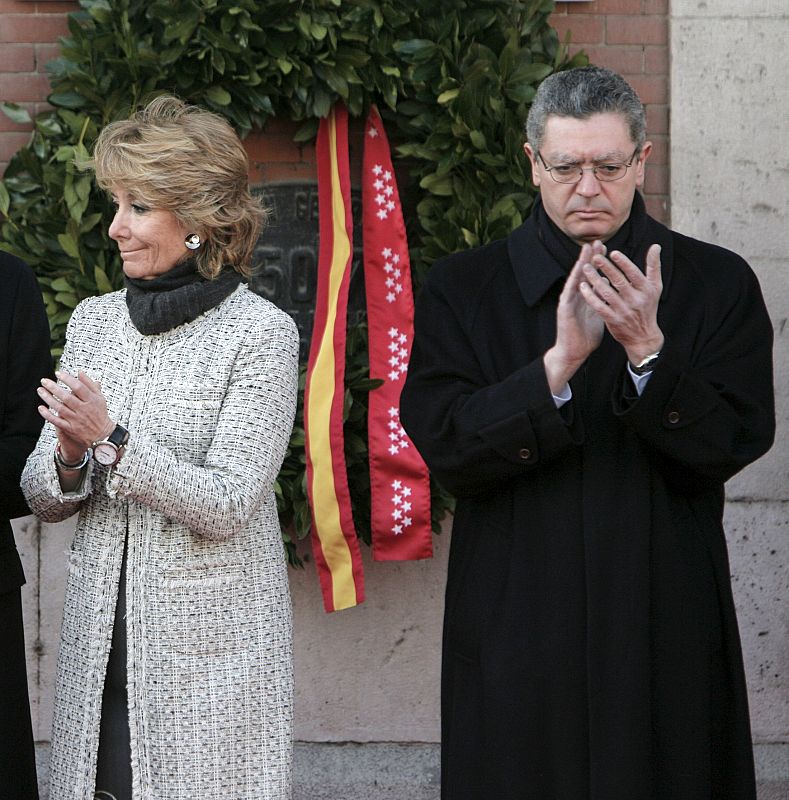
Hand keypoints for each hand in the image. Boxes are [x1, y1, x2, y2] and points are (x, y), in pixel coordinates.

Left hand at [38, 371, 113, 461]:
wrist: (102, 434)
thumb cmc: (99, 413)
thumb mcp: (100, 397)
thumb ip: (90, 384)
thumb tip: (80, 372)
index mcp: (92, 400)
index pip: (79, 387)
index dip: (67, 379)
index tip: (58, 374)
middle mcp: (84, 410)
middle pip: (67, 397)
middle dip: (54, 388)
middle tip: (44, 381)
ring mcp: (76, 419)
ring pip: (60, 408)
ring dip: (48, 399)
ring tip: (40, 390)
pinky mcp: (70, 428)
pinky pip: (57, 421)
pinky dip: (48, 415)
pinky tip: (41, 408)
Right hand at [543, 242, 605, 393]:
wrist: (574, 353)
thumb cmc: (585, 337)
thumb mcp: (598, 314)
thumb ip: (602, 300)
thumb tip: (609, 286)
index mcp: (585, 298)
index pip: (592, 276)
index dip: (598, 263)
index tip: (607, 249)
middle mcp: (576, 297)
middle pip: (583, 273)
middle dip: (590, 257)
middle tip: (597, 242)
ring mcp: (568, 302)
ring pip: (576, 278)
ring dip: (580, 264)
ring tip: (586, 250)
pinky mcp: (564, 309)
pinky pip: (570, 292)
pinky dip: (574, 281)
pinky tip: (578, 270)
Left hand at [579, 242, 663, 363]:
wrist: (643, 336)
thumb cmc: (648, 307)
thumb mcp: (655, 287)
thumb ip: (654, 266)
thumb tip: (656, 246)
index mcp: (646, 290)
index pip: (634, 274)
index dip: (624, 263)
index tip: (613, 252)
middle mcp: (636, 300)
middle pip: (619, 281)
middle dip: (606, 268)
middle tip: (595, 257)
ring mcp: (624, 311)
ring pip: (607, 293)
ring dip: (595, 279)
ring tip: (585, 268)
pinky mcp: (613, 320)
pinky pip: (599, 306)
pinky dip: (590, 297)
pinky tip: (582, 287)